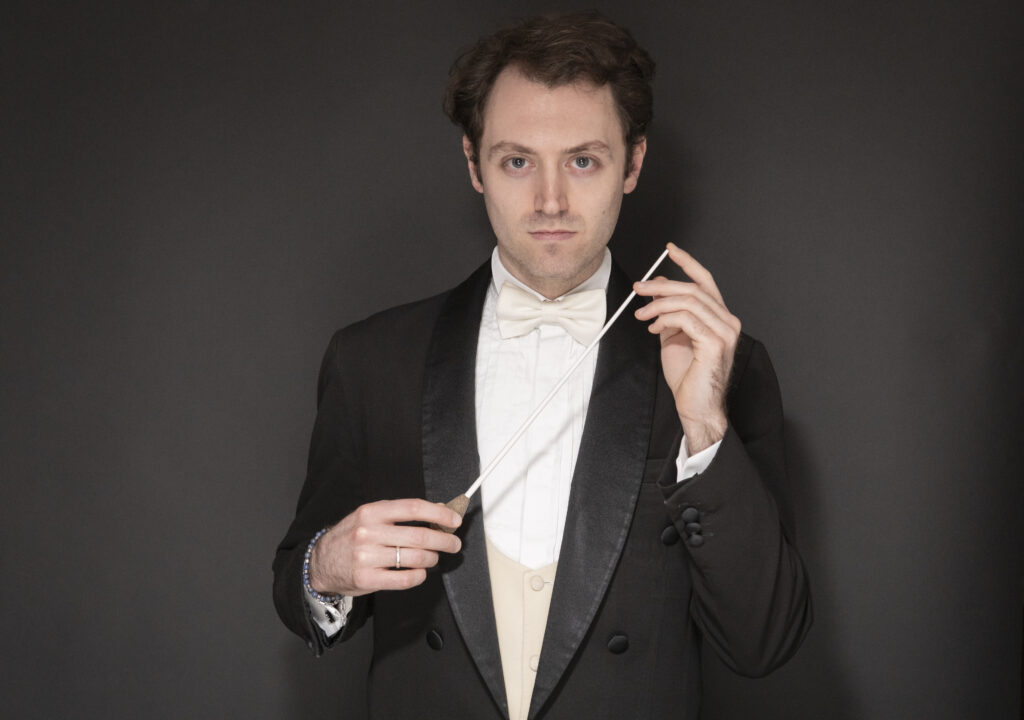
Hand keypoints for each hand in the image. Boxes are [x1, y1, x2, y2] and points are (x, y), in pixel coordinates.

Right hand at [309, 499, 462, 596]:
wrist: (320, 563)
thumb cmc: (351, 537)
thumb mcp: (371, 516)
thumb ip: (401, 513)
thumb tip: (438, 509)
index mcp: (372, 512)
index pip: (413, 508)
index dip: (439, 513)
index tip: (454, 519)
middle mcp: (368, 532)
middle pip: (420, 536)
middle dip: (444, 540)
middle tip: (454, 544)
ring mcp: (366, 557)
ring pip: (416, 558)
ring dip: (432, 558)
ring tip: (433, 557)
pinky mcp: (367, 579)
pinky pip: (405, 579)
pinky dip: (419, 576)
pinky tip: (420, 572)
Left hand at [633, 243, 740, 452]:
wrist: (697, 407)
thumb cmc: (688, 377)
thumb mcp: (673, 336)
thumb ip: (668, 312)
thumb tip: (657, 288)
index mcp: (720, 318)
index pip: (706, 281)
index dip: (688, 263)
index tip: (670, 250)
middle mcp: (728, 321)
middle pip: (693, 289)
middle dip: (661, 285)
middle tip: (638, 289)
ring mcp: (725, 332)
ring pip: (689, 301)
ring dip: (658, 304)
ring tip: (642, 314)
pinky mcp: (715, 343)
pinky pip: (686, 318)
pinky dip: (665, 318)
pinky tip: (654, 327)